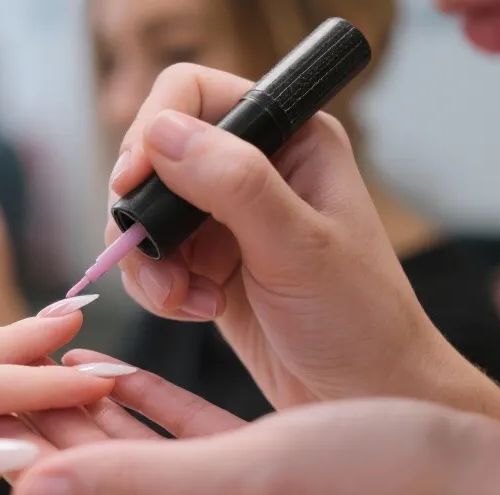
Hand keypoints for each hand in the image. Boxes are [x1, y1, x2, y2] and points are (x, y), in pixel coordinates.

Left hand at [0, 350, 499, 494]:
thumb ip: (135, 482)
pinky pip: (177, 432)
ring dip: (79, 405)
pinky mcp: (257, 465)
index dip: (10, 449)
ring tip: (30, 361)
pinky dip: (140, 400)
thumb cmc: (381, 485)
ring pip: (127, 448)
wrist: (485, 490)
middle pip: (88, 471)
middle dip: (33, 421)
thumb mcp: (246, 476)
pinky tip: (110, 370)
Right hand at [107, 64, 458, 406]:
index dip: (152, 131)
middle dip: (143, 213)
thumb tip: (160, 132)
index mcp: (291, 139)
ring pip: (144, 214)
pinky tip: (197, 311)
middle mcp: (255, 168)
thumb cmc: (361, 321)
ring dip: (148, 261)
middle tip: (154, 259)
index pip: (193, 95)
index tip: (131, 185)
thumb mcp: (298, 248)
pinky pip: (153, 260)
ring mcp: (228, 218)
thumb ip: (233, 184)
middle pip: (154, 156)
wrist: (368, 394)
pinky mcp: (209, 264)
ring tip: (183, 300)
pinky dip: (158, 289)